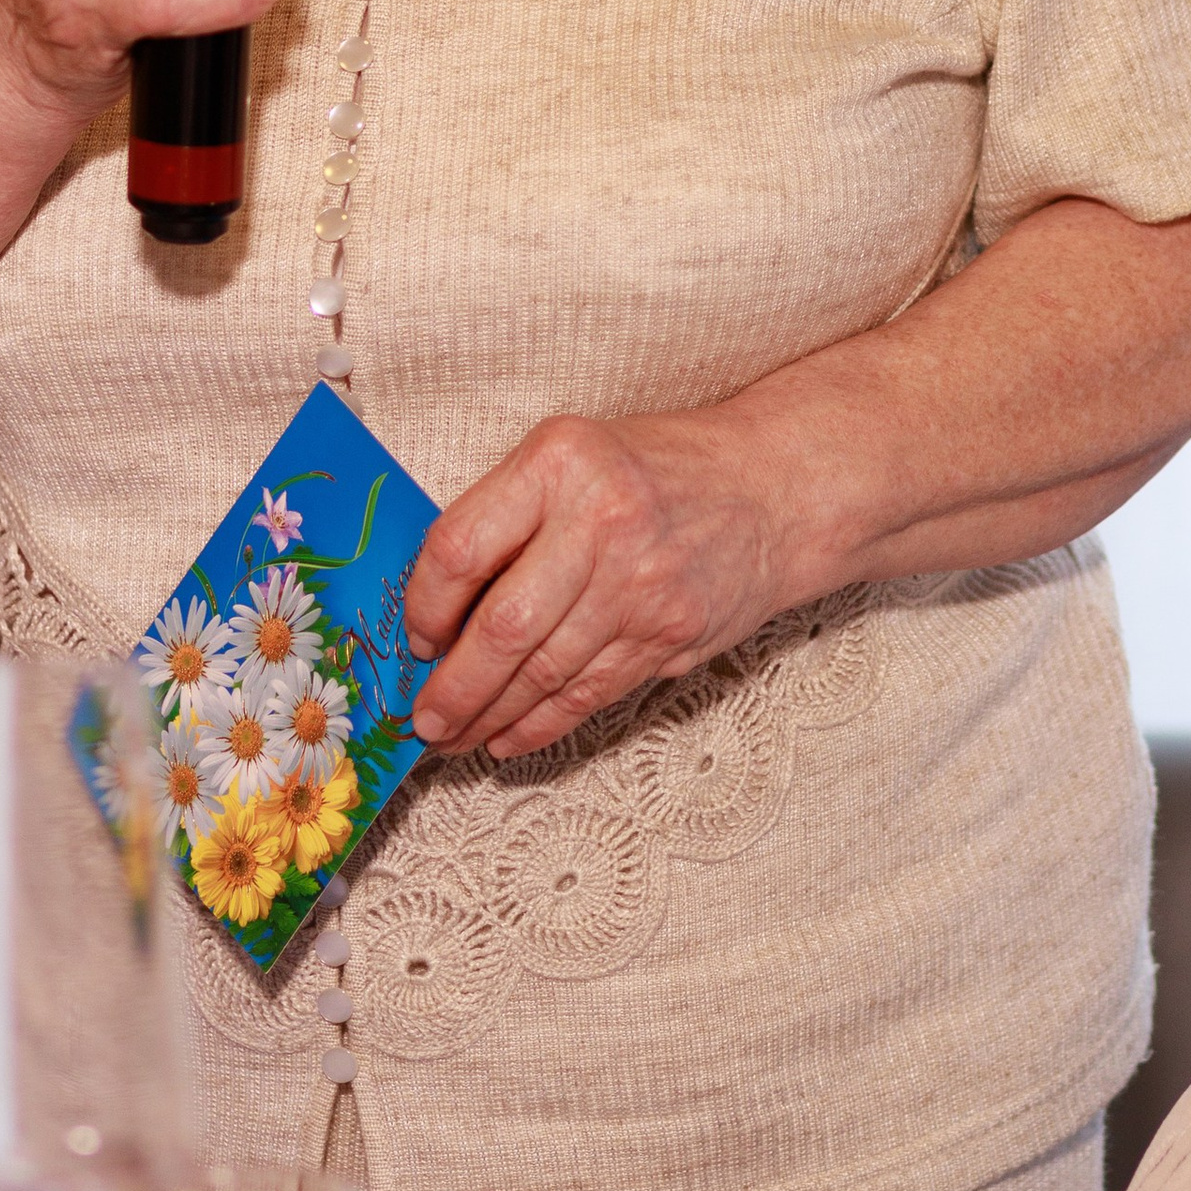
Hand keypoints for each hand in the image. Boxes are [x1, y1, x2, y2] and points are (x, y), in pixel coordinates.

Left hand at [404, 408, 800, 759]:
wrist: (773, 488)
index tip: (417, 635)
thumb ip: (510, 513)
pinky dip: (541, 725)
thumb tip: (438, 605)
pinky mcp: (670, 635)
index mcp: (560, 461)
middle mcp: (600, 521)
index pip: (462, 547)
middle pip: (503, 626)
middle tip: (423, 717)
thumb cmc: (660, 468)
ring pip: (544, 673)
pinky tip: (508, 737)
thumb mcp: (575, 453)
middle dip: (453, 687)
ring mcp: (640, 585)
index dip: (425, 605)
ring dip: (488, 716)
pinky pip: (589, 693)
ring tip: (453, 736)